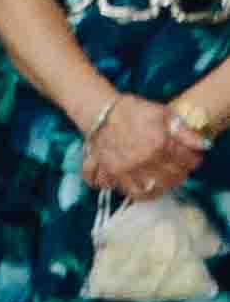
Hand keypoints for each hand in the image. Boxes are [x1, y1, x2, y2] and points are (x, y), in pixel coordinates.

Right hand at [83, 92, 206, 198]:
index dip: (193, 159)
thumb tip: (203, 145)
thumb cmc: (132, 110)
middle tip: (179, 168)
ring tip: (163, 178)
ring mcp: (126, 169)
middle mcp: (142, 160)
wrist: (99, 112)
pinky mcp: (111, 174)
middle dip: (179, 174)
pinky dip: (138, 192)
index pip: (186, 161)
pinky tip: (143, 184)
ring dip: (161, 186)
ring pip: (151, 190)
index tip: (192, 157)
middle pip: (171, 178)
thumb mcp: (162, 113)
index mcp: (158, 143)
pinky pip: (129, 191)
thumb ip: (183, 131)